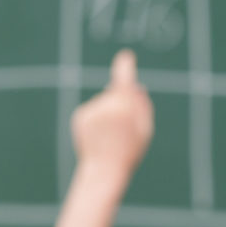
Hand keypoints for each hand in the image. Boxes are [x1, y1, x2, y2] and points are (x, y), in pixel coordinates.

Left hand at [70, 49, 152, 174]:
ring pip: (103, 102)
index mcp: (125, 106)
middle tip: (124, 128)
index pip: (124, 78)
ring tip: (110, 135)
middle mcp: (106, 104)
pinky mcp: (80, 115)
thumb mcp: (145, 129)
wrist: (103, 169)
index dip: (125, 66)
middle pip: (115, 93)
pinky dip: (96, 119)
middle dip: (121, 103)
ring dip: (108, 113)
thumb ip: (143, 105)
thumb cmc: (129, 151)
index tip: (126, 57)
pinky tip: (99, 135)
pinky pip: (92, 110)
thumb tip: (135, 86)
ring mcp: (91, 109)